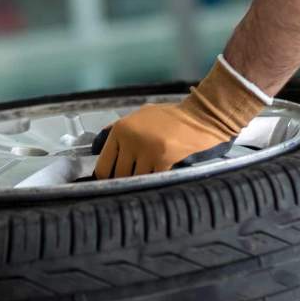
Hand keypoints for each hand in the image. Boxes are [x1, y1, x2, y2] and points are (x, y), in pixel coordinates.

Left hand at [94, 59, 268, 178]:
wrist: (200, 116)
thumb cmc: (171, 117)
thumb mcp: (140, 116)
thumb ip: (119, 130)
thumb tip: (98, 148)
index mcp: (121, 129)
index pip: (103, 165)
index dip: (106, 178)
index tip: (111, 184)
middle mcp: (130, 139)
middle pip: (118, 176)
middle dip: (125, 182)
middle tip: (131, 184)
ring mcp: (146, 150)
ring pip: (136, 180)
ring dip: (141, 182)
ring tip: (147, 180)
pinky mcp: (163, 159)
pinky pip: (153, 179)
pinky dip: (156, 180)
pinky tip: (161, 176)